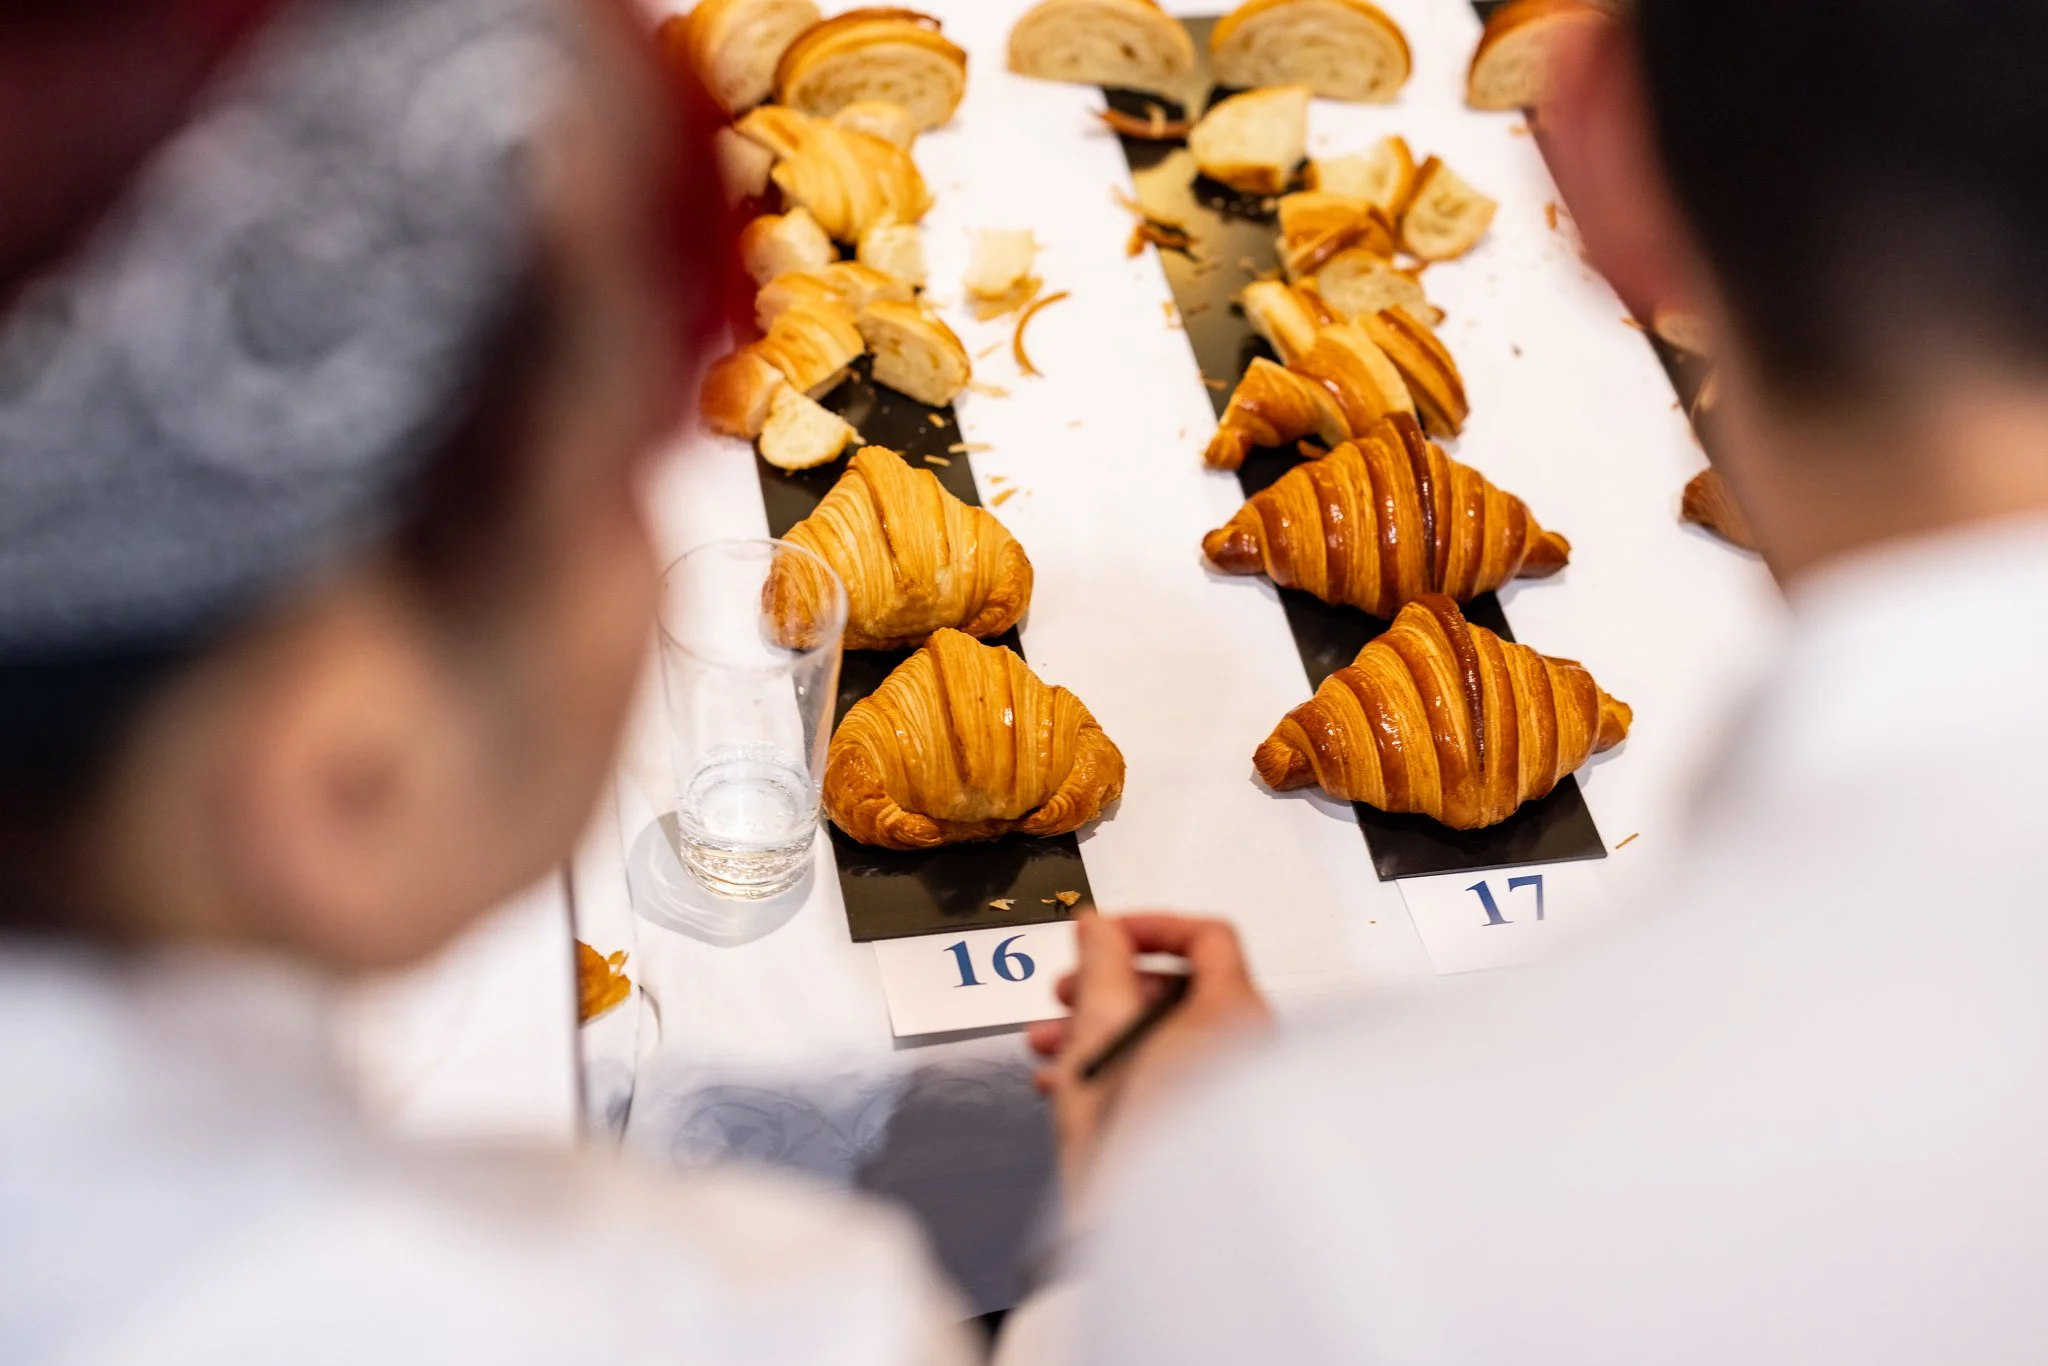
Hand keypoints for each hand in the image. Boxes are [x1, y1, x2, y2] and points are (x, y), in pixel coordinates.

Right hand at [1026, 913, 1270, 1211]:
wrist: (1144, 1226)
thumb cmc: (1134, 1135)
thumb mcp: (1099, 1025)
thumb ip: (1100, 961)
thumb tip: (1100, 928)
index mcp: (1233, 1012)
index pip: (1207, 937)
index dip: (1147, 926)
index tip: (1105, 935)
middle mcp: (1244, 1047)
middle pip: (1177, 990)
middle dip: (1107, 987)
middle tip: (1067, 992)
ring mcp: (1230, 1090)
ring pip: (1163, 1037)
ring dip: (1100, 1031)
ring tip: (1049, 1045)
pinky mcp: (1208, 1127)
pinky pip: (1165, 1077)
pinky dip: (1118, 1069)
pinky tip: (1068, 1087)